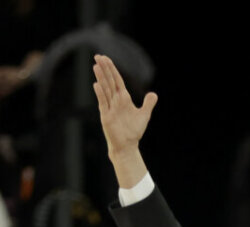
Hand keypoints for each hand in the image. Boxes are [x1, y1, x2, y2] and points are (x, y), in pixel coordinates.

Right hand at [92, 54, 156, 186]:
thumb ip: (148, 104)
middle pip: (109, 81)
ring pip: (105, 90)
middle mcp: (115, 101)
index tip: (106, 58)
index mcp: (123, 98)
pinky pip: (103, 103)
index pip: (117, 80)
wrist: (128, 146)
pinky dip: (100, 94)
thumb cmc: (133, 131)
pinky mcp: (106, 116)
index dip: (112, 69)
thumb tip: (154, 94)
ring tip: (96, 66)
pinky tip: (97, 84)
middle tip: (98, 56)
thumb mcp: (144, 115)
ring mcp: (110, 108)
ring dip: (101, 78)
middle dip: (104, 69)